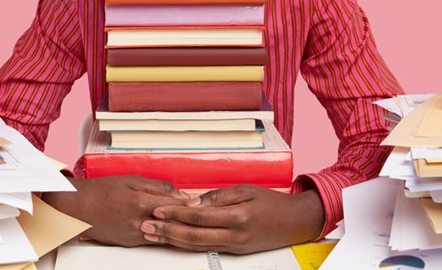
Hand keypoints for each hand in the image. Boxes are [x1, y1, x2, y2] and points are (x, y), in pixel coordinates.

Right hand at [43, 175, 189, 246]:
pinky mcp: (131, 243)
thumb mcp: (131, 179)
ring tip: (193, 225)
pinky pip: (154, 240)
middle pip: (172, 224)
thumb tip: (180, 194)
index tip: (202, 203)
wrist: (77, 208)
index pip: (173, 206)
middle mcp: (138, 222)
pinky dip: (166, 235)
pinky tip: (174, 230)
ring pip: (165, 235)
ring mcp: (134, 235)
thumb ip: (158, 187)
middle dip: (188, 220)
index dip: (190, 205)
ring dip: (179, 230)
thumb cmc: (101, 190)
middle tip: (203, 217)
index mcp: (139, 202)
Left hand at [139, 184, 323, 253]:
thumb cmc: (272, 203)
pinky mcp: (234, 251)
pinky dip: (186, 244)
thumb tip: (193, 201)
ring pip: (196, 246)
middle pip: (192, 235)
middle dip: (166, 231)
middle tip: (146, 225)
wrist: (295, 223)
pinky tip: (174, 240)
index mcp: (237, 216)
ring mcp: (234, 246)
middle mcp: (234, 235)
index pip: (198, 216)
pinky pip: (205, 248)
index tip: (157, 209)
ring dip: (172, 240)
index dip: (175, 213)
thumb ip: (218, 196)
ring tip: (152, 235)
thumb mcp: (246, 190)